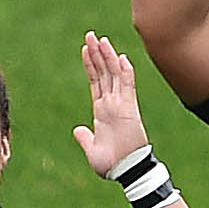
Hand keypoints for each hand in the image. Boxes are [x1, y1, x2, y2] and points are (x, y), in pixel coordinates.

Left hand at [71, 31, 149, 176]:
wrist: (126, 172)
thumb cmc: (111, 164)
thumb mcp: (92, 150)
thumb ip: (85, 138)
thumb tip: (78, 130)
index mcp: (102, 111)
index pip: (95, 82)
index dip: (90, 65)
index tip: (85, 49)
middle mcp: (111, 104)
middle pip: (104, 73)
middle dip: (97, 53)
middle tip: (90, 35)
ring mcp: (121, 105)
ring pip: (114, 75)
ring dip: (107, 57)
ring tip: (100, 39)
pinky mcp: (129, 109)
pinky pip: (127, 86)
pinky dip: (125, 72)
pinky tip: (121, 58)